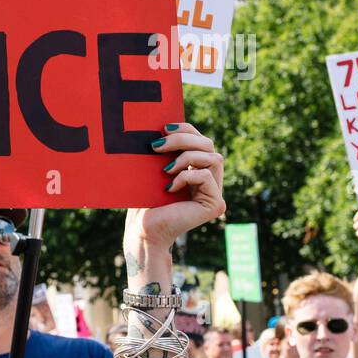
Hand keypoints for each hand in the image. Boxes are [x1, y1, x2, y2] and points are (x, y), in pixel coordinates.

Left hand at [125, 123, 224, 251]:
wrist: (142, 231)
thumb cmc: (143, 202)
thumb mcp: (154, 170)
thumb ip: (166, 152)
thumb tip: (164, 126)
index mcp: (197, 170)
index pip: (201, 140)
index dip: (186, 129)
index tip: (164, 128)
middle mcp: (210, 181)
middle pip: (209, 145)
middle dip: (183, 139)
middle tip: (156, 145)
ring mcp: (215, 193)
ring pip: (214, 157)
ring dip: (186, 157)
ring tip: (164, 169)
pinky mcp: (215, 204)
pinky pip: (207, 176)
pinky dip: (186, 177)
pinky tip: (169, 188)